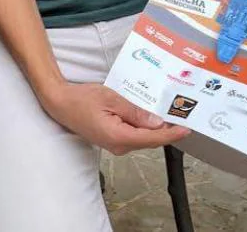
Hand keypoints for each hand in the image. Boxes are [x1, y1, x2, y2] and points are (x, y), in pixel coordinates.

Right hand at [39, 81, 188, 155]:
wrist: (59, 103)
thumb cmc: (81, 99)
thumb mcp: (111, 99)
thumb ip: (135, 112)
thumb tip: (156, 123)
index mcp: (119, 137)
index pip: (152, 139)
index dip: (171, 134)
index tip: (186, 128)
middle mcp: (118, 146)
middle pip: (149, 140)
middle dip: (166, 129)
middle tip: (180, 115)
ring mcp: (114, 145)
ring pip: (142, 138)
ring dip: (154, 128)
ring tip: (168, 113)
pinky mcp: (111, 140)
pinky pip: (133, 135)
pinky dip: (143, 127)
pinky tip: (148, 116)